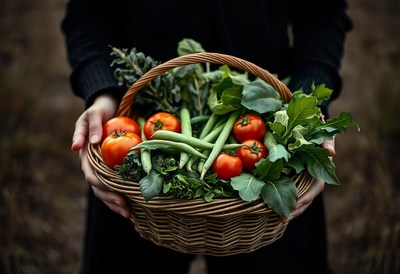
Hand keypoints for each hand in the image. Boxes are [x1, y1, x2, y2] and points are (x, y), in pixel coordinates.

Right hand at [71, 93, 131, 217]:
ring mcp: (101, 167)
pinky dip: (121, 195)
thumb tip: (90, 143)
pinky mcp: (110, 168)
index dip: (102, 187)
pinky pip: (114, 184)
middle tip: (126, 209)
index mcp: (85, 156)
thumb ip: (91, 126)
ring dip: (115, 203)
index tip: (116, 195)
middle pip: (99, 187)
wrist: (106, 108)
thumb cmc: (99, 111)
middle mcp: (92, 165)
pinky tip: (131, 206)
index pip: (91, 175)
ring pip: (105, 190)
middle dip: (111, 199)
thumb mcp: (93, 114)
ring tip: (129, 213)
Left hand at [285, 137, 335, 221]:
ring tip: (279, 219)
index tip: (295, 205)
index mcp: (321, 171)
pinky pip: (294, 192)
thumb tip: (332, 154)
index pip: (315, 188)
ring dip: (291, 210)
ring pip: (300, 199)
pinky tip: (276, 207)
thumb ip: (328, 143)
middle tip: (282, 219)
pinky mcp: (299, 179)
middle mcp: (314, 179)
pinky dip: (288, 201)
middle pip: (307, 199)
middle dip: (296, 210)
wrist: (317, 131)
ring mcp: (306, 181)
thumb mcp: (326, 136)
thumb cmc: (321, 134)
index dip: (306, 197)